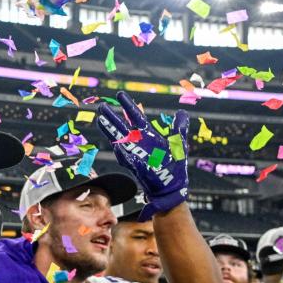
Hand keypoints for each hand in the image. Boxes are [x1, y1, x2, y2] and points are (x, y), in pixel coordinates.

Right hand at [95, 91, 189, 219]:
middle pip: (122, 127)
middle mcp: (138, 143)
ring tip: (100, 121)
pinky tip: (117, 145)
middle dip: (112, 117)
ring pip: (119, 140)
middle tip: (101, 106)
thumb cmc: (174, 166)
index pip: (136, 117)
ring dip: (110, 131)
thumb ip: (179, 127)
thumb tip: (182, 112)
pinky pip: (127, 158)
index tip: (120, 94)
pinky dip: (123, 152)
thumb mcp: (179, 142)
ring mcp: (135, 154)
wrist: (172, 187)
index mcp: (148, 135)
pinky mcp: (135, 166)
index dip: (128, 105)